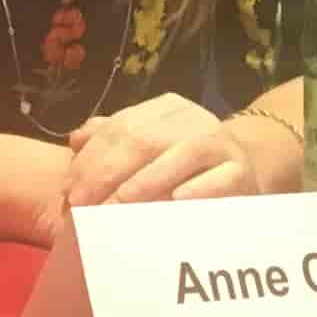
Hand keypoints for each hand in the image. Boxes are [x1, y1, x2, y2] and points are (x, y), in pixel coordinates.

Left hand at [62, 93, 275, 208]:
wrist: (246, 168)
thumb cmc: (184, 164)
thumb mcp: (148, 146)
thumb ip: (111, 140)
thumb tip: (76, 140)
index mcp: (164, 109)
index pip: (120, 127)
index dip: (91, 159)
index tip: (69, 191)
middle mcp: (192, 119)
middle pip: (145, 139)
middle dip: (108, 173)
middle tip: (85, 206)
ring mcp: (220, 144)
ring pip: (183, 154)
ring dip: (147, 181)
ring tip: (118, 206)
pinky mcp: (242, 172)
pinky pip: (220, 178)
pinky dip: (197, 189)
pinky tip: (175, 201)